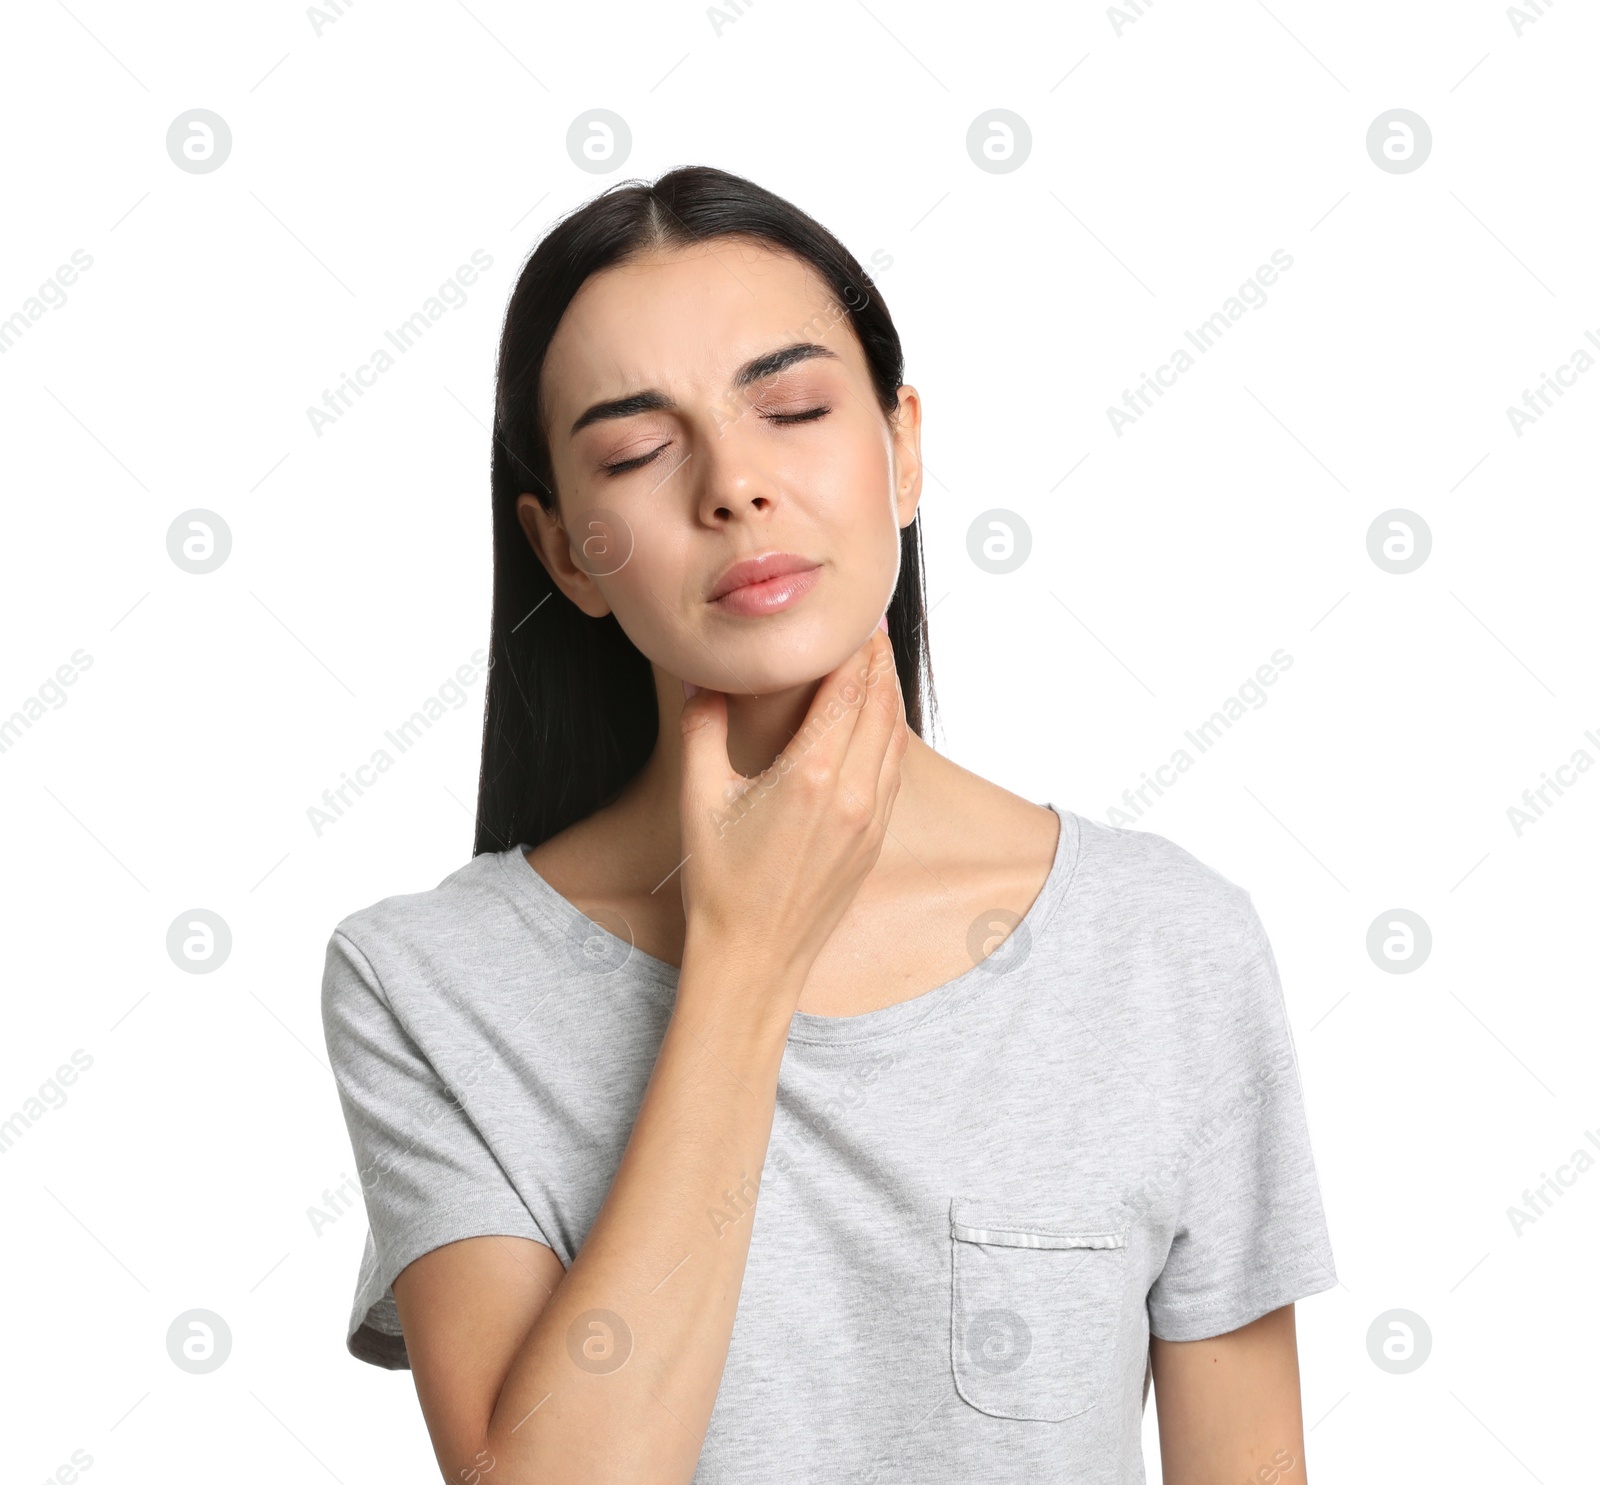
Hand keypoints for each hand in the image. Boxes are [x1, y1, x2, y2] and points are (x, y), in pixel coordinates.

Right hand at [677, 628, 907, 992]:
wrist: (753, 959)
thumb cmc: (720, 884)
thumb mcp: (698, 799)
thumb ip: (701, 728)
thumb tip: (700, 680)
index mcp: (809, 775)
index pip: (848, 689)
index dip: (856, 646)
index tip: (855, 615)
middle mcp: (851, 792)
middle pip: (882, 704)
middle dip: (878, 659)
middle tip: (869, 624)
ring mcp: (870, 818)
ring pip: (896, 736)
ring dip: (889, 694)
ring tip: (876, 662)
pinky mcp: (874, 840)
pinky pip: (893, 770)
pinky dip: (890, 734)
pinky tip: (877, 722)